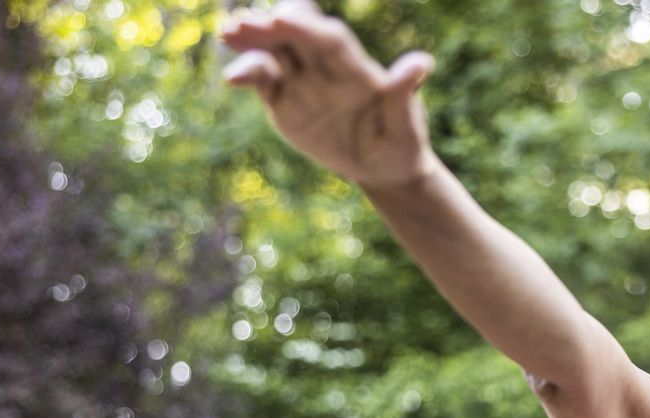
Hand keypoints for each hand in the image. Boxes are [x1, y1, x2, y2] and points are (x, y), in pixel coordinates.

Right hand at [221, 0, 436, 189]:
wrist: (383, 167)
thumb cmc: (402, 144)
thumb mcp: (407, 127)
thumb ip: (405, 95)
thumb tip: (422, 62)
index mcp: (358, 70)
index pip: (330, 42)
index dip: (307, 28)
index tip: (283, 18)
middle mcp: (328, 68)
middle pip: (297, 37)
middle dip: (272, 27)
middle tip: (244, 22)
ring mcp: (304, 81)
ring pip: (275, 52)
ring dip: (252, 41)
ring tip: (227, 33)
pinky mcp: (285, 100)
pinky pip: (264, 81)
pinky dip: (248, 74)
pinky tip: (231, 77)